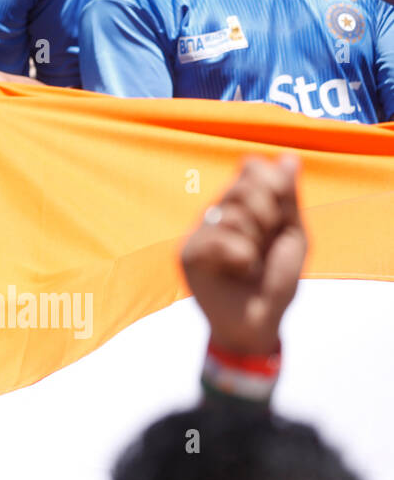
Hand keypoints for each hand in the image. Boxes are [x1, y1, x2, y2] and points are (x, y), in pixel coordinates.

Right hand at [180, 156, 306, 355]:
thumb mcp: (292, 235)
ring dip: (255, 239)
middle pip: (242, 187)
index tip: (282, 205)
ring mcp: (199, 232)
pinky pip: (217, 239)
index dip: (270, 180)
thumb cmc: (275, 280)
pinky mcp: (188, 253)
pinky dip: (241, 255)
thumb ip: (288, 199)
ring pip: (230, 213)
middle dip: (268, 212)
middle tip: (267, 240)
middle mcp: (215, 213)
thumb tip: (289, 157)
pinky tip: (240, 271)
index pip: (250, 168)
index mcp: (239, 205)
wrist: (260, 322)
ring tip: (253, 262)